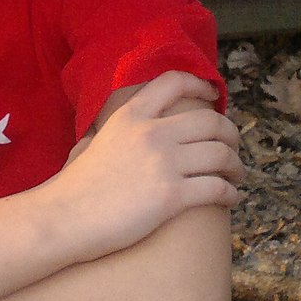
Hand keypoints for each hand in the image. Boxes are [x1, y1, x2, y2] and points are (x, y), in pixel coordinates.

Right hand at [47, 71, 243, 257]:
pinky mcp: (171, 197)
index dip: (202, 86)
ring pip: (222, 155)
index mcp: (131, 116)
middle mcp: (151, 133)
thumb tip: (110, 135)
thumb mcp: (92, 142)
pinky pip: (218, 188)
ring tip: (236, 175)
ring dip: (236, 166)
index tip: (214, 98)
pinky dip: (231, 193)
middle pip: (212, 122)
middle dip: (231, 135)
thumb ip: (111, 132)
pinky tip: (231, 198)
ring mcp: (163, 164)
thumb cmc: (74, 187)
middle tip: (233, 147)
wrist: (63, 218)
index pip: (175, 82)